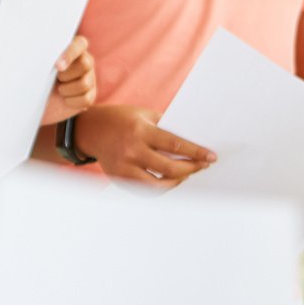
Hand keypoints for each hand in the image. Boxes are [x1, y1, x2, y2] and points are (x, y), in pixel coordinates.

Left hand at [41, 35, 97, 124]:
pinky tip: (65, 99)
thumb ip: (43, 58)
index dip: (70, 54)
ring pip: (85, 83)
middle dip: (66, 74)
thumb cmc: (35, 78)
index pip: (80, 44)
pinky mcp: (91, 94)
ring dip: (67, 89)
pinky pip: (86, 99)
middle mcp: (84, 60)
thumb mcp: (36, 67)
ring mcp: (90, 77)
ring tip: (59, 89)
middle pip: (85, 63)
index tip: (57, 66)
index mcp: (72, 48)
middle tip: (56, 78)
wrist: (36, 101)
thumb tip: (45, 56)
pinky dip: (72, 101)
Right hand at [75, 104, 214, 186]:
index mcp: (140, 131)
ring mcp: (124, 168)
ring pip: (158, 184)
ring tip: (187, 174)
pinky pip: (145, 189)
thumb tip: (194, 142)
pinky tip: (170, 180)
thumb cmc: (123, 120)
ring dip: (177, 181)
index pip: (175, 145)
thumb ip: (166, 128)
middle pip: (170, 168)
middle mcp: (131, 151)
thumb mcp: (144, 115)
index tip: (212, 157)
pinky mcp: (119, 179)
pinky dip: (161, 186)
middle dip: (191, 168)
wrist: (91, 130)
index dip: (196, 153)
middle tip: (203, 166)